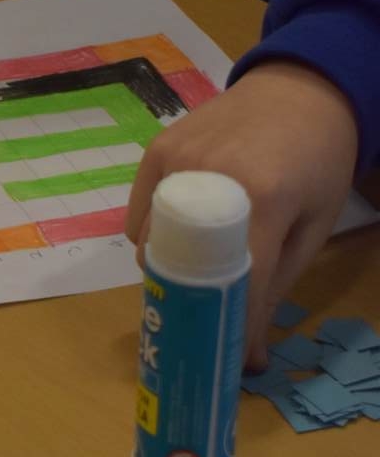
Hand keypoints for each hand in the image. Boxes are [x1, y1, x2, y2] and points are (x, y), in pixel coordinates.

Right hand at [125, 62, 358, 366]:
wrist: (299, 90)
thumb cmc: (318, 161)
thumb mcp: (312, 227)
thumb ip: (276, 287)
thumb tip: (249, 356)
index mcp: (261, 197)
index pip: (234, 283)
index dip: (227, 331)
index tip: (226, 365)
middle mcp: (208, 175)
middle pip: (178, 267)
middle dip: (189, 305)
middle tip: (208, 322)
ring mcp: (175, 159)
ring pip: (148, 244)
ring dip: (168, 271)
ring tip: (195, 281)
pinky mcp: (156, 150)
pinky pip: (137, 214)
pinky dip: (152, 238)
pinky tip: (179, 240)